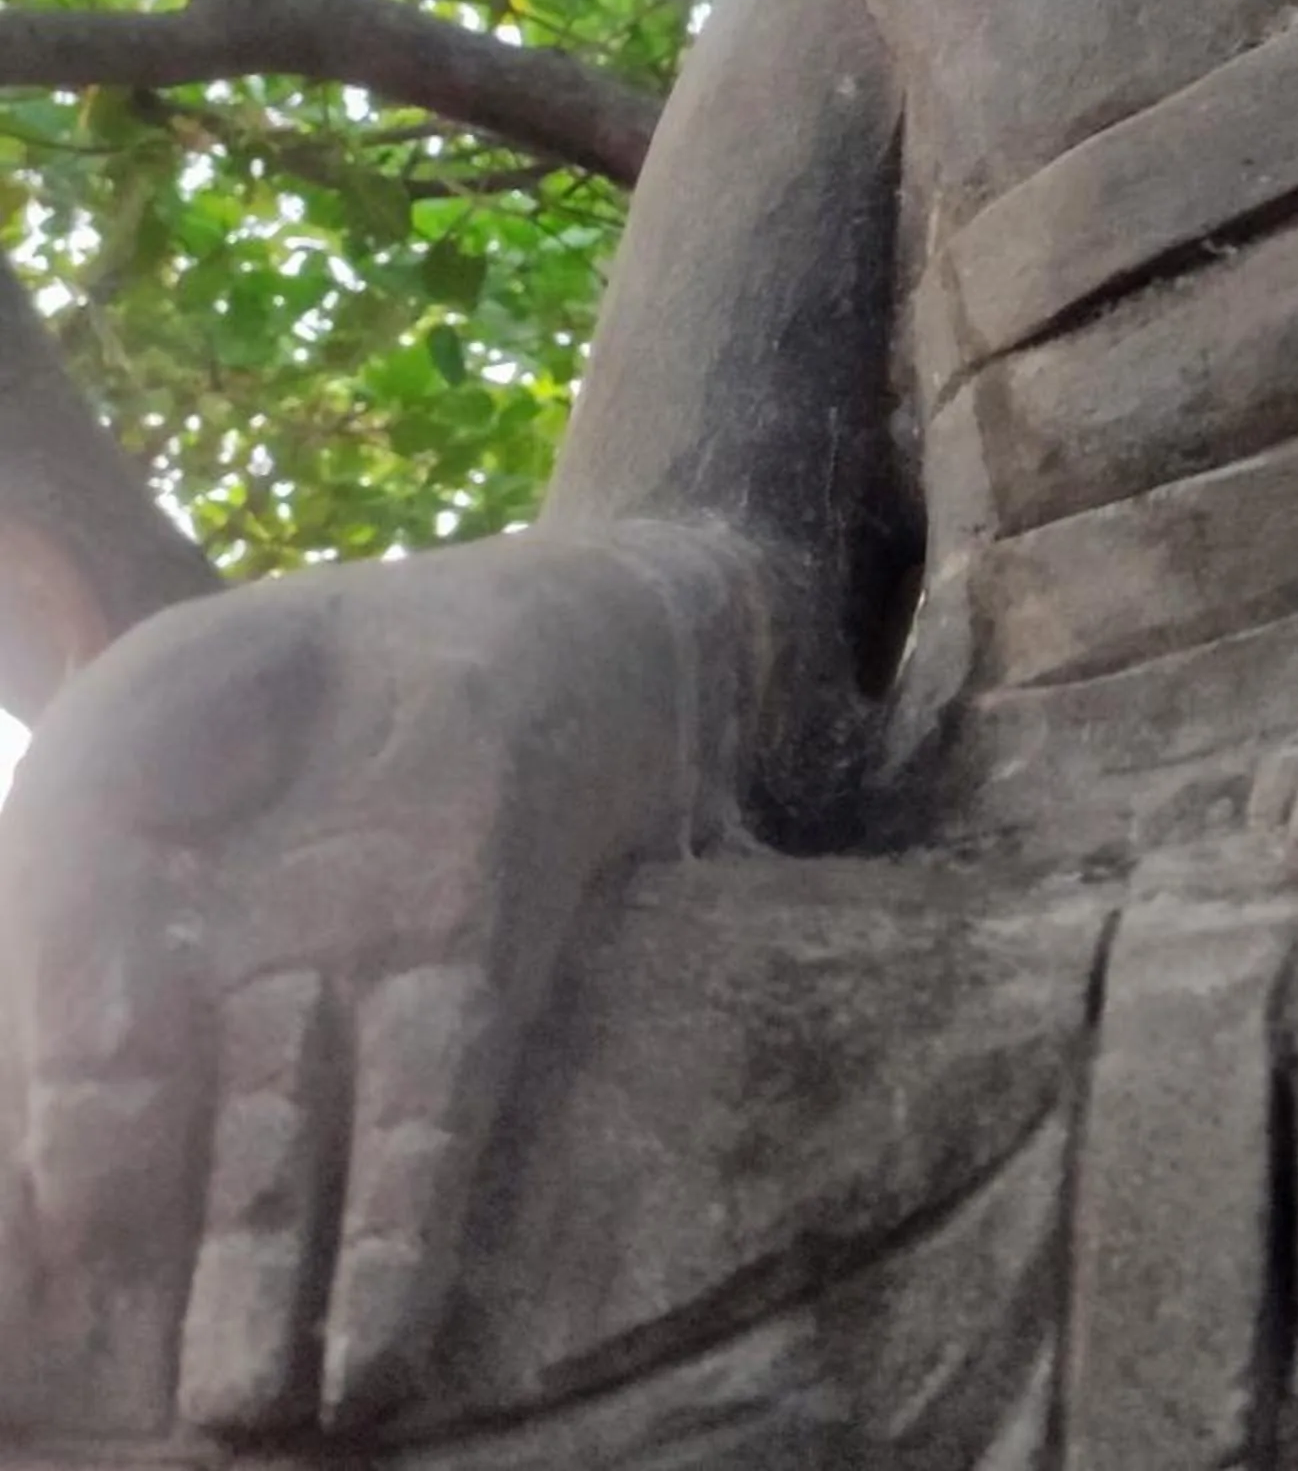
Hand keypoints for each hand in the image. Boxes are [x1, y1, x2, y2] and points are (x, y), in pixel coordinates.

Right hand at [0, 522, 752, 1439]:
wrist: (550, 604)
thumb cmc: (322, 659)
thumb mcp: (147, 717)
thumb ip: (73, 894)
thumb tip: (73, 1115)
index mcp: (115, 929)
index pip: (41, 1107)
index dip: (21, 1221)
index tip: (4, 1352)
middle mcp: (226, 985)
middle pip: (160, 1177)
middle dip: (136, 1297)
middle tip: (111, 1445)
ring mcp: (349, 982)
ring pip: (295, 1172)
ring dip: (269, 1300)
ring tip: (249, 1425)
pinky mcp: (480, 963)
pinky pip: (429, 1114)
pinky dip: (402, 1230)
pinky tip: (375, 1356)